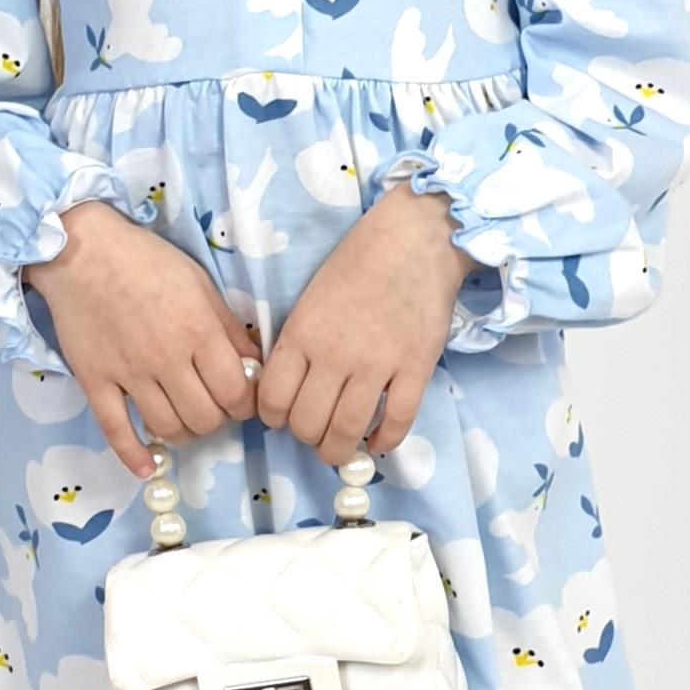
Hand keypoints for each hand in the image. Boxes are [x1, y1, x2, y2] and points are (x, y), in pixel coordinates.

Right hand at [25, 201, 259, 480]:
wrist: (80, 250)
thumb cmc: (146, 261)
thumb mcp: (200, 284)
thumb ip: (228, 328)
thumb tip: (253, 366)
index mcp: (198, 331)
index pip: (235, 394)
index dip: (245, 405)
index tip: (241, 399)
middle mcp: (166, 358)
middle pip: (205, 418)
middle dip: (216, 419)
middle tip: (212, 406)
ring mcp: (129, 374)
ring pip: (167, 429)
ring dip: (183, 432)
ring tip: (184, 418)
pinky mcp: (96, 381)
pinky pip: (115, 430)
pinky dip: (132, 455)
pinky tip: (145, 467)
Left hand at [255, 179, 470, 467]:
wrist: (414, 239)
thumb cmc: (357, 263)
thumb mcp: (310, 300)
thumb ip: (298, 344)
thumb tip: (289, 389)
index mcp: (301, 334)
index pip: (272, 399)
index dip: (274, 418)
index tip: (283, 419)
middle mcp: (334, 355)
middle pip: (307, 423)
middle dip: (307, 437)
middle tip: (315, 433)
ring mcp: (378, 364)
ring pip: (347, 430)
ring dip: (339, 450)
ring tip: (340, 450)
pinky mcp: (416, 368)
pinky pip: (397, 422)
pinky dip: (385, 442)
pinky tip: (378, 443)